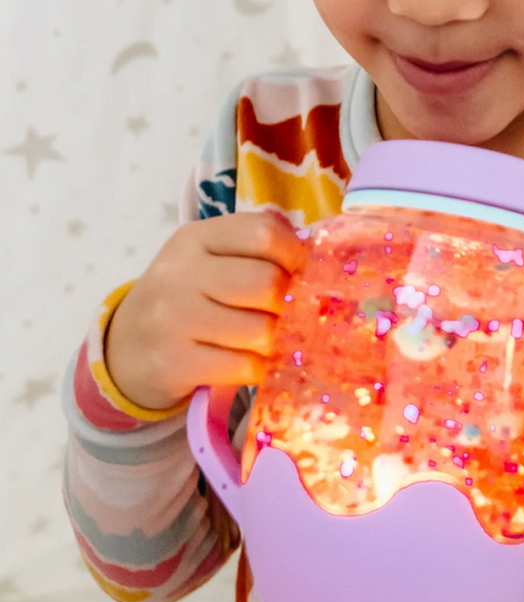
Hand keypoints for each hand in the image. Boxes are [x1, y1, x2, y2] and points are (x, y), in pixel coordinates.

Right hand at [105, 212, 306, 410]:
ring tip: (264, 341)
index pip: (264, 233)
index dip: (295, 255)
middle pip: (267, 283)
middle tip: (281, 315)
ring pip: (261, 330)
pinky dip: (259, 369)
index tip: (297, 274)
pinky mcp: (175, 362)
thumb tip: (318, 260)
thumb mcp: (209, 261)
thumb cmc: (187, 300)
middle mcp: (180, 273)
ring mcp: (174, 318)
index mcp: (195, 238)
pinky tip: (250, 364)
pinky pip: (245, 367)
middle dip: (286, 304)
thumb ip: (257, 253)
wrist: (126, 350)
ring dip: (274, 342)